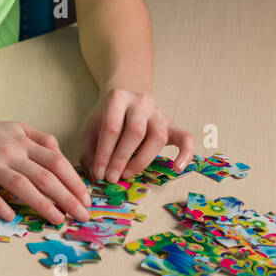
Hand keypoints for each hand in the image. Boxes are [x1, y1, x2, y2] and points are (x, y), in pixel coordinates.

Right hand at [0, 104, 91, 226]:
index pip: (56, 160)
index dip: (74, 180)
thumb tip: (61, 156)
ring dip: (43, 204)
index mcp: (23, 139)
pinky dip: (0, 203)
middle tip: (83, 215)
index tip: (87, 197)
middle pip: (45, 175)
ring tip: (59, 220)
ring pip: (22, 184)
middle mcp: (10, 150)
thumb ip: (38, 140)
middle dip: (68, 196)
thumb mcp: (14, 128)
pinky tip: (11, 217)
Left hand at [78, 88, 195, 183]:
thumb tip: (96, 175)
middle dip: (122, 158)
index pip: (112, 127)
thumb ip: (90, 150)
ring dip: (142, 160)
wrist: (124, 100)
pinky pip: (185, 138)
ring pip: (157, 137)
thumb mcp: (91, 128)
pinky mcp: (171, 125)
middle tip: (112, 177)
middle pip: (135, 131)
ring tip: (128, 174)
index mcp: (118, 98)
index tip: (99, 173)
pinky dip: (185, 153)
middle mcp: (141, 102)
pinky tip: (178, 168)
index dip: (104, 153)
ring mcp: (158, 113)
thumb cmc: (106, 118)